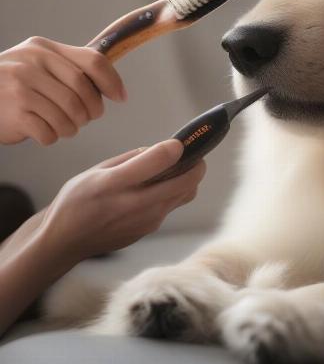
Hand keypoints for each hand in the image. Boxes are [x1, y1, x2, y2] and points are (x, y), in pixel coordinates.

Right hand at [0, 36, 125, 145]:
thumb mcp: (37, 66)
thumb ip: (71, 69)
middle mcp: (31, 63)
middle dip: (92, 111)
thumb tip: (115, 89)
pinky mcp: (13, 113)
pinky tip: (44, 132)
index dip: (112, 82)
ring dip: (72, 127)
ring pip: (70, 115)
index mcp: (43, 49)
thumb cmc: (12, 87)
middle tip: (87, 118)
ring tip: (64, 126)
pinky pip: (51, 132)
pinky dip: (53, 137)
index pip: (93, 61)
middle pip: (84, 92)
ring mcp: (20, 87)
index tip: (121, 98)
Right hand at [39, 140, 204, 262]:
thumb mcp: (96, 171)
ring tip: (180, 169)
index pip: (157, 162)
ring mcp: (145, 221)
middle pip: (184, 183)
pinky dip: (175, 192)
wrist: (64, 241)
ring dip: (189, 180)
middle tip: (196, 155)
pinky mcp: (149, 230)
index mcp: (115, 183)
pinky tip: (162, 187)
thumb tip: (160, 149)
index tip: (179, 142)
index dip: (174, 148)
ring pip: (185, 195)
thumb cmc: (77, 200)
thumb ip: (130, 159)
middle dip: (197, 165)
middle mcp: (134, 204)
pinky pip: (172, 206)